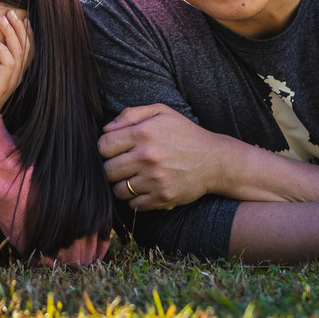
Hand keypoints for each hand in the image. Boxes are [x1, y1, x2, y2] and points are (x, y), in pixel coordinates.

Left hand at [0, 10, 31, 140]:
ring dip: (11, 33)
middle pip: (26, 46)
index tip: (20, 15)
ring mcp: (11, 80)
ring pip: (18, 52)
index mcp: (15, 71)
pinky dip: (3, 50)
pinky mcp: (2, 85)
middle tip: (11, 11)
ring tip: (3, 19)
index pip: (27, 47)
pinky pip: (8, 64)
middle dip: (19, 27)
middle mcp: (17, 74)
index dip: (26, 31)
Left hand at [98, 104, 242, 209]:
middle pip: (107, 170)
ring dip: (122, 185)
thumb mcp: (162, 112)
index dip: (106, 148)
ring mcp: (154, 179)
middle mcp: (147, 156)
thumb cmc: (185, 134)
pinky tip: (145, 188)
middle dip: (112, 168)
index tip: (115, 149)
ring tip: (134, 177)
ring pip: (118, 190)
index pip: (103, 146)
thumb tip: (106, 128)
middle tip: (124, 165)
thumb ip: (131, 114)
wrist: (215, 160)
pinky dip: (136, 199)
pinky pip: (134, 205)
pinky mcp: (162, 197)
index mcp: (144, 133)